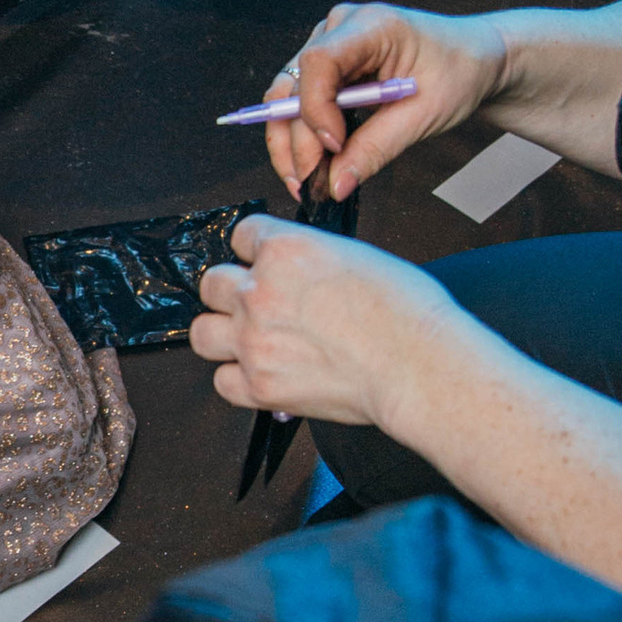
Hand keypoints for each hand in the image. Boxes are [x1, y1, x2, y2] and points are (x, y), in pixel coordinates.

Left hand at [188, 216, 456, 430]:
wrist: (418, 364)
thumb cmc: (406, 311)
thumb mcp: (356, 257)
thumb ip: (310, 259)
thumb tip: (297, 272)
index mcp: (285, 249)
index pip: (241, 235)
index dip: (255, 251)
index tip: (263, 263)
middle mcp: (260, 292)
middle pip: (213, 283)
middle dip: (234, 292)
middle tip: (258, 304)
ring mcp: (253, 340)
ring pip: (203, 332)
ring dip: (224, 334)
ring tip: (250, 340)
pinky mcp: (259, 386)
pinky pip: (222, 381)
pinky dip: (239, 379)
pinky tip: (263, 374)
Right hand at [259, 2, 507, 199]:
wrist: (476, 59)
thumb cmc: (459, 72)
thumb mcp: (424, 115)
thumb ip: (376, 148)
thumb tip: (336, 184)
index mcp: (371, 25)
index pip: (318, 61)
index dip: (316, 109)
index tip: (335, 148)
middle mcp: (340, 28)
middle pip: (293, 85)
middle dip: (297, 139)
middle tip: (311, 183)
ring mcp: (330, 44)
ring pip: (287, 97)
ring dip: (291, 142)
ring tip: (307, 181)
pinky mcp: (330, 66)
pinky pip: (301, 102)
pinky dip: (305, 136)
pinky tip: (315, 165)